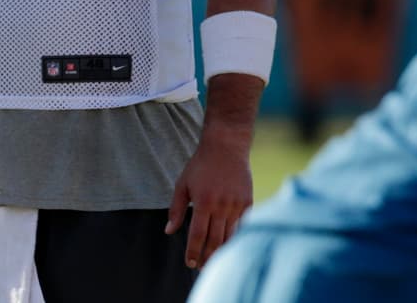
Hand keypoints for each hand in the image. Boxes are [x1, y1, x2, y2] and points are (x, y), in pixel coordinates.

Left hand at [164, 131, 253, 268]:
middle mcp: (222, 206)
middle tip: (200, 268)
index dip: (193, 251)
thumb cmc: (200, 166)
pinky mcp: (248, 202)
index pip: (198, 234)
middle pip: (215, 240)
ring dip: (221, 251)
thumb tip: (169, 231)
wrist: (226, 147)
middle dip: (207, 257)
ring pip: (230, 236)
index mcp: (204, 202)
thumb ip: (176, 209)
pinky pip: (242, 226)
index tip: (189, 263)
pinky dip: (235, 238)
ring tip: (213, 261)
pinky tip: (228, 246)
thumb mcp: (182, 184)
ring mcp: (237, 205)